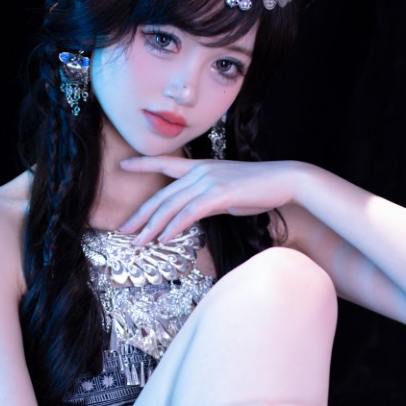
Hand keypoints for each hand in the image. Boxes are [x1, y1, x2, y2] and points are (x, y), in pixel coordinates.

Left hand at [118, 156, 297, 243]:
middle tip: (124, 228)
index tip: (123, 165)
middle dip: (141, 214)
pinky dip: (174, 227)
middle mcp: (200, 172)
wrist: (283, 180)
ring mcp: (208, 182)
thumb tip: (192, 213)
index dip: (142, 164)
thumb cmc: (258, 188)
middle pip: (162, 195)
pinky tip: (163, 238)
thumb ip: (206, 200)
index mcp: (200, 167)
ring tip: (139, 241)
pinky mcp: (218, 194)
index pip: (165, 163)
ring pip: (172, 206)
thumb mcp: (225, 192)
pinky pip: (189, 213)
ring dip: (152, 226)